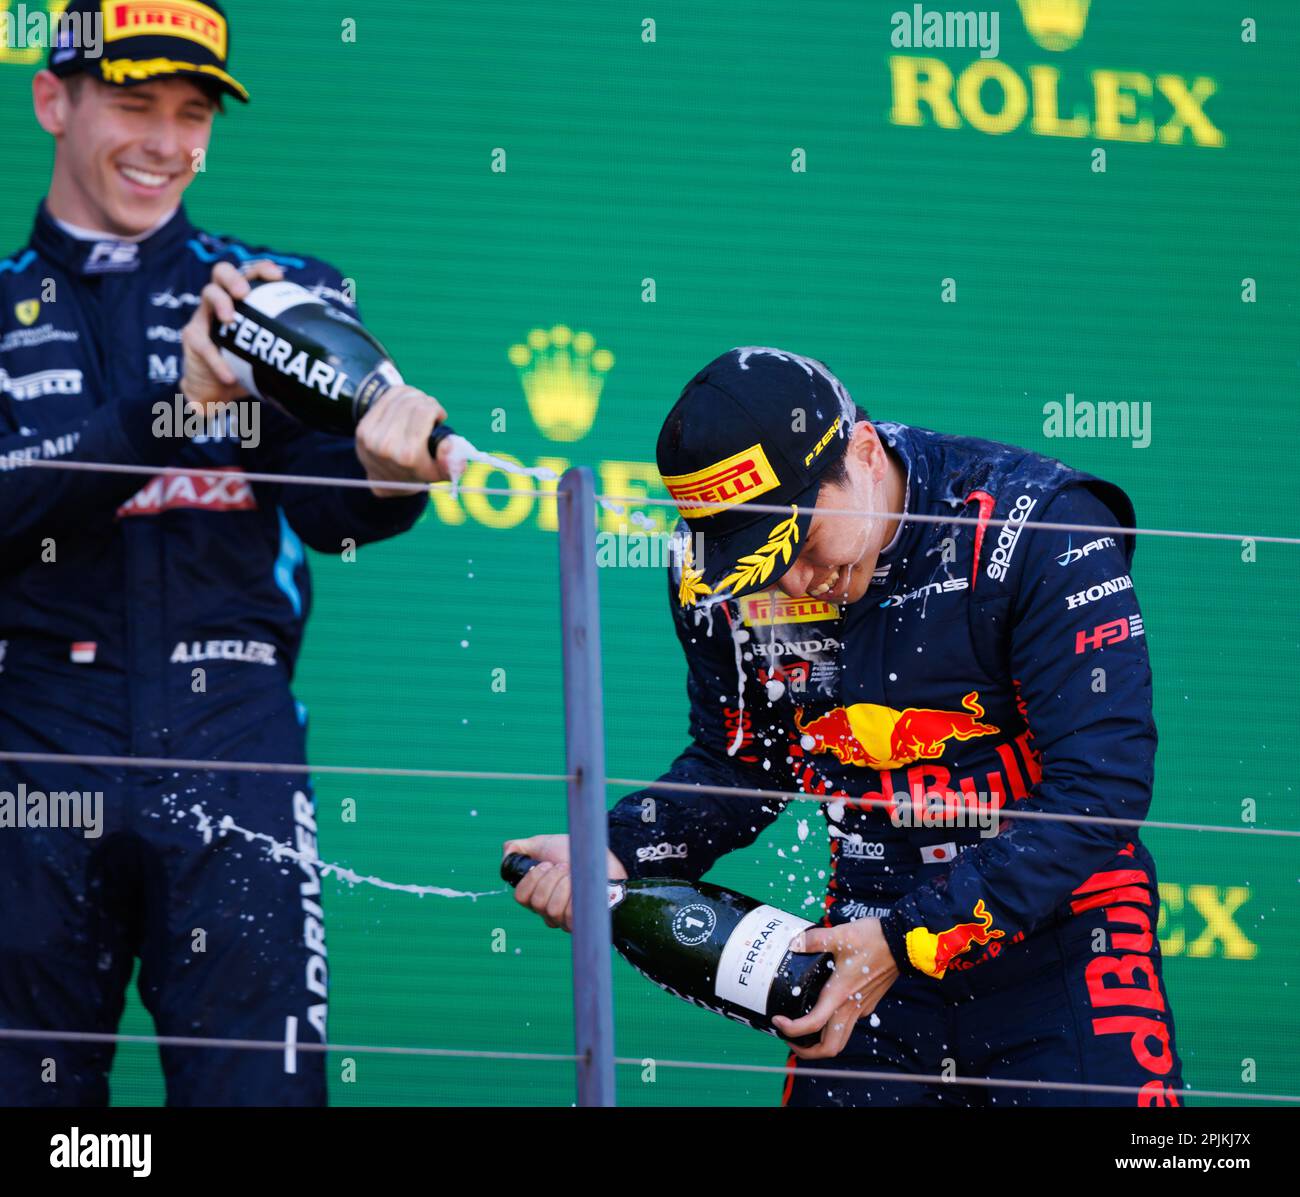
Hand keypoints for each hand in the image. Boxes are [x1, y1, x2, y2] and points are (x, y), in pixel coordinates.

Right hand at [181, 259, 283, 413]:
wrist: (219, 389)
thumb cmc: (249, 365)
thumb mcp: (269, 353)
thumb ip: (287, 346)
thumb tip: (324, 352)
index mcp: (242, 298)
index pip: (251, 273)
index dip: (262, 269)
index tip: (278, 276)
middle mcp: (223, 300)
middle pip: (223, 271)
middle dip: (234, 277)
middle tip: (243, 293)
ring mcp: (205, 315)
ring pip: (208, 293)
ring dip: (220, 302)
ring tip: (230, 320)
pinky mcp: (193, 337)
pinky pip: (203, 343)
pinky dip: (217, 360)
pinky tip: (229, 375)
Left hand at [354, 385, 452, 494]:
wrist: (386, 482)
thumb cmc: (418, 473)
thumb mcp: (440, 473)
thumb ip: (453, 464)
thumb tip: (448, 444)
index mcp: (408, 455)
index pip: (424, 412)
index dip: (436, 409)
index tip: (439, 416)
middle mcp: (387, 445)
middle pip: (412, 403)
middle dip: (426, 402)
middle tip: (431, 410)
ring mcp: (372, 436)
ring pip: (399, 397)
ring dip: (414, 396)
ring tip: (420, 406)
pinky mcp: (363, 427)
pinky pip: (386, 398)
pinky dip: (400, 395)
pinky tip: (407, 403)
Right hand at [502, 834, 628, 932]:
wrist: (602, 857)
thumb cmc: (575, 852)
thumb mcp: (543, 844)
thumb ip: (520, 847)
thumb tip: (505, 854)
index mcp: (537, 894)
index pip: (521, 898)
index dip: (531, 880)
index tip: (544, 864)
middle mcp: (548, 911)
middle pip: (537, 903)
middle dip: (551, 878)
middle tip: (564, 866)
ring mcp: (565, 919)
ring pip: (552, 909)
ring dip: (565, 884)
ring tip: (575, 874)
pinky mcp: (582, 922)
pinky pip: (570, 916)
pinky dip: (575, 896)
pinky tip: (582, 887)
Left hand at [771, 918, 898, 1058]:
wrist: (903, 943)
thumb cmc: (874, 940)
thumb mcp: (840, 934)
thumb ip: (814, 939)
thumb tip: (794, 943)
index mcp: (840, 994)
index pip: (813, 1024)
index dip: (791, 1029)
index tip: (778, 1022)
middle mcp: (851, 1007)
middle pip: (830, 1047)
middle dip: (807, 1051)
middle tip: (790, 1038)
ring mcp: (861, 1007)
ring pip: (840, 1039)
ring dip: (820, 1043)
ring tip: (803, 1030)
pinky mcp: (867, 1003)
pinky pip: (848, 1024)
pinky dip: (832, 1026)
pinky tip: (824, 1007)